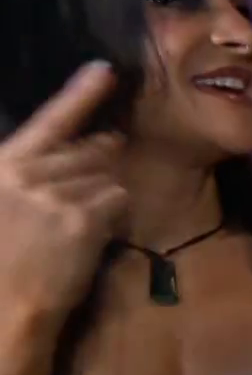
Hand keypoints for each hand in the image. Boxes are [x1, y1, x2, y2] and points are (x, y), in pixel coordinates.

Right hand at [0, 62, 127, 319]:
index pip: (49, 120)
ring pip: (107, 177)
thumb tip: (65, 152)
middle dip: (101, 159)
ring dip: (101, 195)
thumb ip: (27, 173)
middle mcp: (30, 171)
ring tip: (73, 224)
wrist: (3, 304)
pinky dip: (111, 216)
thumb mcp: (6, 201)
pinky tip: (87, 235)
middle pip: (91, 151)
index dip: (80, 93)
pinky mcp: (82, 218)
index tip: (105, 70)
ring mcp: (58, 193)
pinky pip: (116, 201)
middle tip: (90, 180)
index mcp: (5, 163)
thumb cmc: (1, 256)